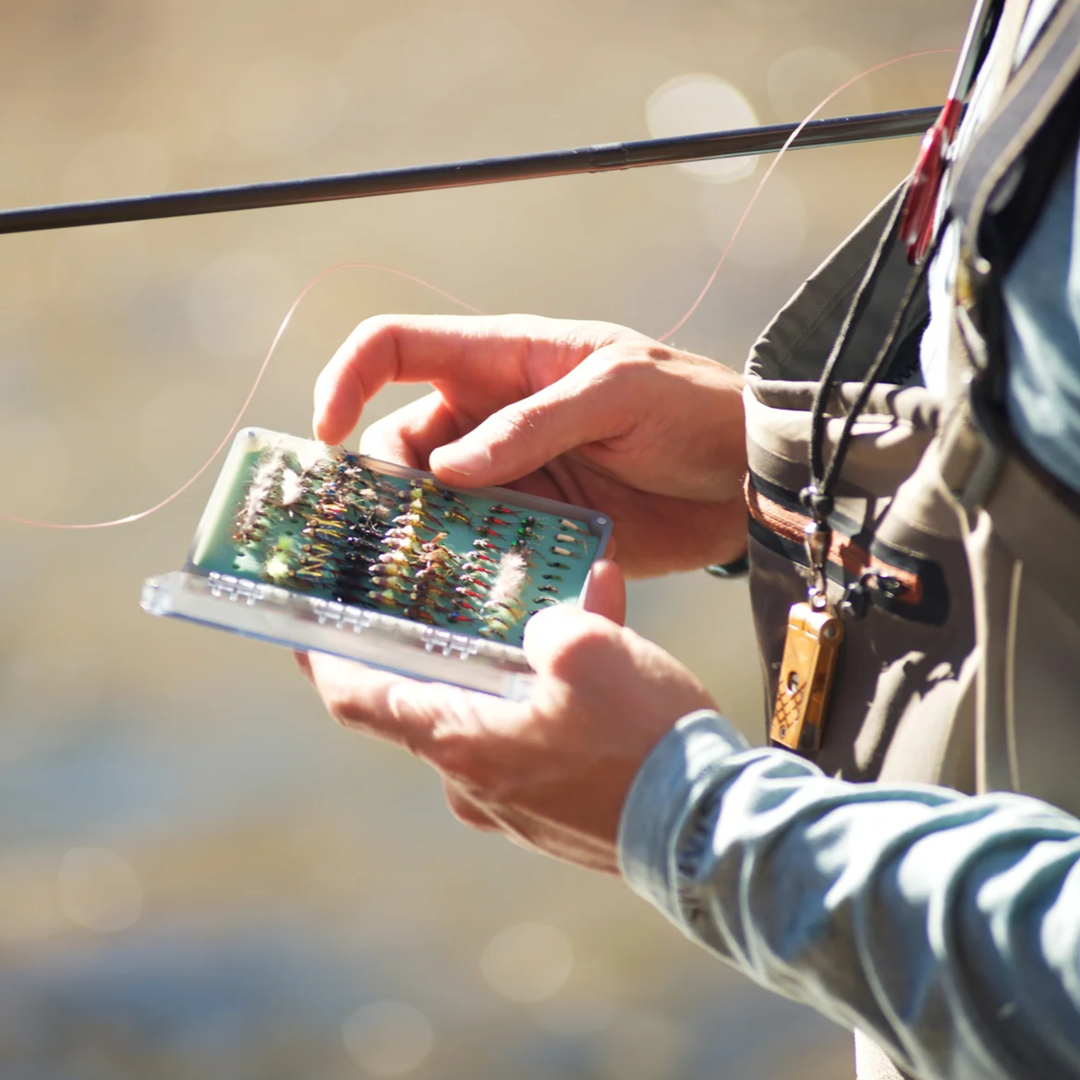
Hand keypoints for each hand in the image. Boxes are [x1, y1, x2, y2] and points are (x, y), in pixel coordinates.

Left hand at [296, 560, 716, 873]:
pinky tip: (603, 667)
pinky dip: (553, 702)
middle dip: (452, 646)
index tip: (300, 627)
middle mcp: (471, 781)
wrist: (712, 835)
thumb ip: (550, 621)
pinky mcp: (556, 817)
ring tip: (566, 616)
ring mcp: (515, 806)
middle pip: (433, 701)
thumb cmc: (640, 740)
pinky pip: (537, 744)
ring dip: (518, 668)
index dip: (323, 658)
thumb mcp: (591, 649)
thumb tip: (547, 625)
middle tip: (464, 598)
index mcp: (459, 741)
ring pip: (496, 718)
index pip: (359, 697)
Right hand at [313, 314, 746, 576]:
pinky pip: (474, 544)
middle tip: (392, 531)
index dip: (346, 380)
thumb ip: (534, 424)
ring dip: (418, 531)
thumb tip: (448, 467)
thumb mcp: (618, 393)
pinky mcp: (530, 526)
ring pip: (430, 502)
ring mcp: (507, 475)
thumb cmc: (690, 408)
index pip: (394, 348)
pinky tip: (460, 590)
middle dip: (385, 483)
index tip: (326, 436)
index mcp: (502, 359)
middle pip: (398, 441)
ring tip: (422, 567)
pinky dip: (459, 565)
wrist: (744, 479)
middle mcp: (489, 417)